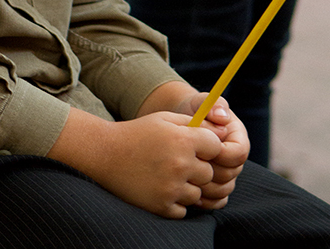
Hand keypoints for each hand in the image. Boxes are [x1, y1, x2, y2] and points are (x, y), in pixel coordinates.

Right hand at [48, 107, 222, 217]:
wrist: (106, 153)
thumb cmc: (138, 132)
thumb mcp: (165, 119)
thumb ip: (195, 124)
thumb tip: (223, 134)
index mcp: (183, 139)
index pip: (216, 147)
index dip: (207, 146)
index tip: (195, 146)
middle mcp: (180, 164)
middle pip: (209, 173)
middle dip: (198, 167)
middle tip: (178, 161)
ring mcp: (171, 188)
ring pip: (198, 193)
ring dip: (187, 186)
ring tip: (167, 174)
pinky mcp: (162, 206)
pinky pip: (183, 209)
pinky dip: (176, 201)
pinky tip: (161, 187)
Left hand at [174, 92, 249, 208]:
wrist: (182, 125)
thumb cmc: (193, 111)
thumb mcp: (200, 102)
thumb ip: (212, 104)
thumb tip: (221, 116)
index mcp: (237, 138)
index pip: (239, 153)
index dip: (220, 154)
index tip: (201, 149)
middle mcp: (236, 159)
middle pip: (231, 175)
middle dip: (209, 170)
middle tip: (189, 163)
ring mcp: (228, 175)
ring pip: (224, 190)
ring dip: (205, 186)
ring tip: (185, 176)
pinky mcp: (217, 188)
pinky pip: (217, 201)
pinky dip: (204, 199)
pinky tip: (187, 188)